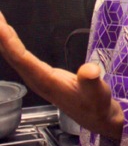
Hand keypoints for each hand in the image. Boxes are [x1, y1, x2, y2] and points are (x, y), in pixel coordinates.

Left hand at [0, 13, 123, 141]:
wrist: (98, 119)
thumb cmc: (97, 105)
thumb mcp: (99, 94)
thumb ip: (92, 82)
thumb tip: (89, 70)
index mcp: (47, 82)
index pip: (23, 60)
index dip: (10, 43)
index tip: (0, 26)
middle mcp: (37, 80)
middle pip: (13, 56)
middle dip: (1, 36)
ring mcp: (37, 78)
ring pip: (14, 57)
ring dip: (4, 39)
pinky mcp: (41, 76)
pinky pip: (20, 58)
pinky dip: (12, 44)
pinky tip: (9, 35)